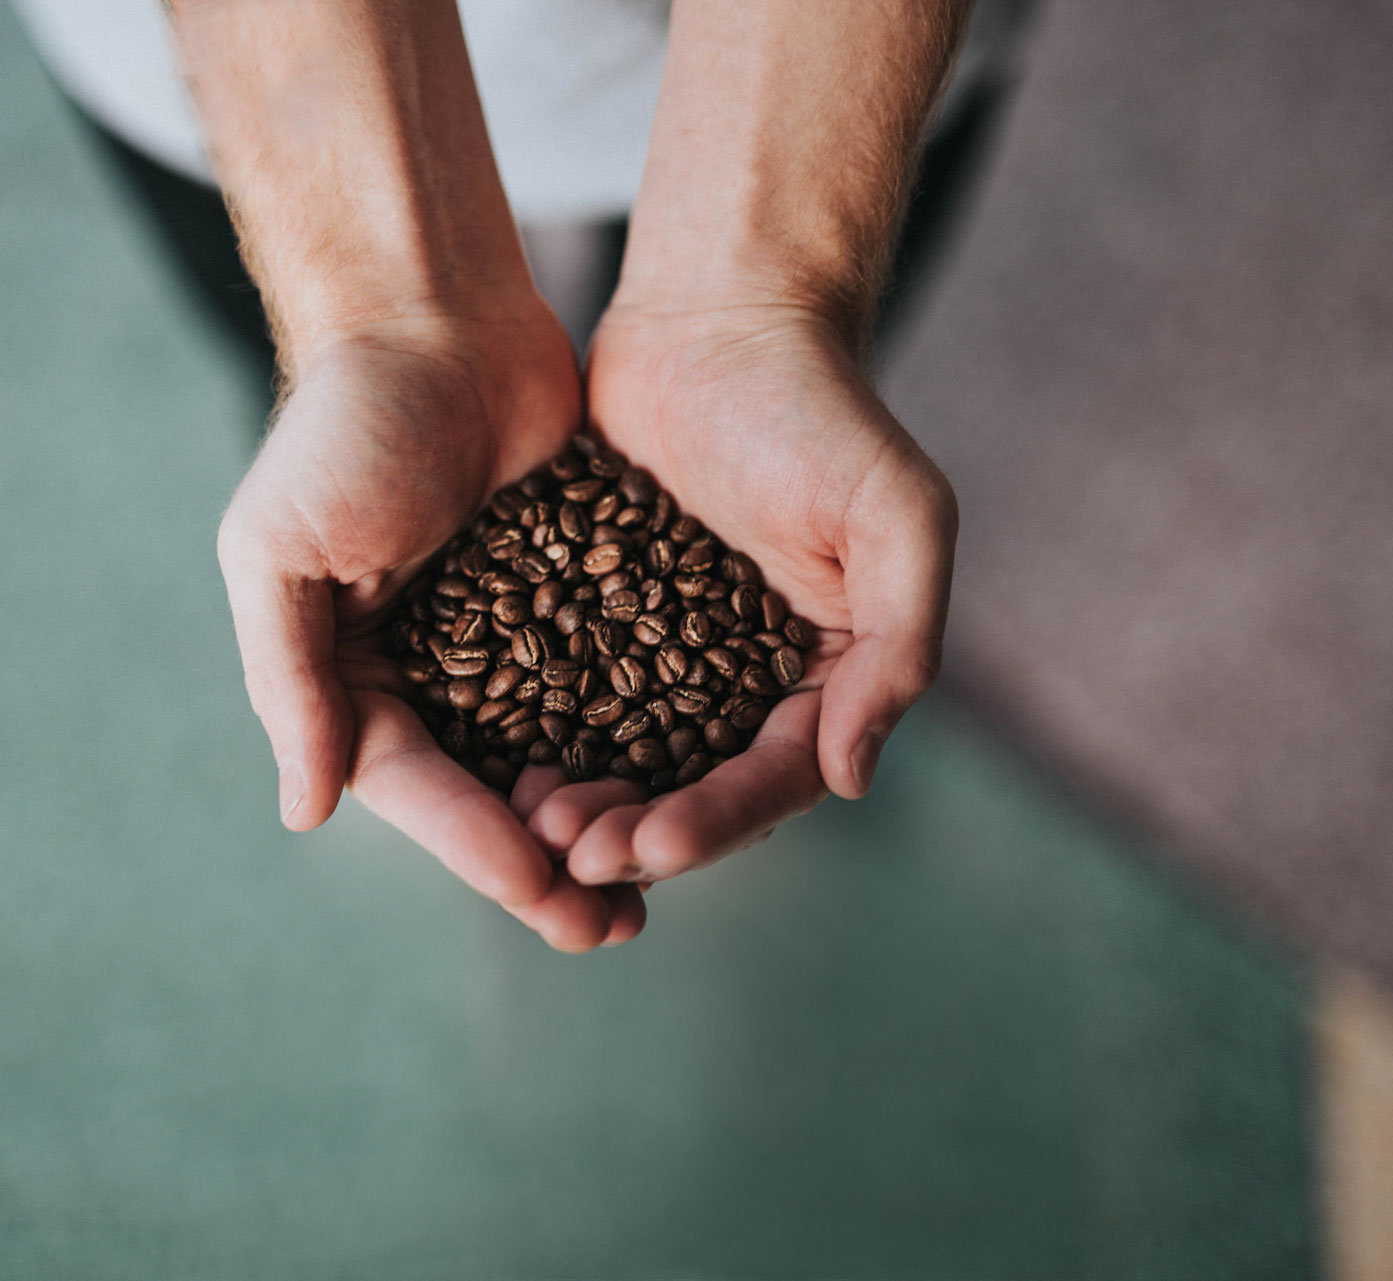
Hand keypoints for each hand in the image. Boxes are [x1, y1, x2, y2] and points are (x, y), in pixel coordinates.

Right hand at [215, 312, 647, 949]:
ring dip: (603, 820)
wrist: (434, 314)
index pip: (422, 787)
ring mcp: (505, 638)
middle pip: (494, 793)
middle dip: (552, 865)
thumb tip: (305, 812)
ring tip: (659, 881)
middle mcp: (428, 671)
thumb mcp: (282, 551)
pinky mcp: (572, 595)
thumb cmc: (344, 425)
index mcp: (354, 674)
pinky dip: (640, 740)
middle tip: (616, 927)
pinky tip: (689, 782)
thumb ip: (289, 680)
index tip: (547, 896)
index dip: (481, 849)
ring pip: (558, 755)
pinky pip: (609, 686)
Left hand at [526, 303, 956, 885]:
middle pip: (691, 787)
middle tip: (573, 853)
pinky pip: (564, 693)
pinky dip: (537, 734)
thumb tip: (851, 780)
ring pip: (622, 756)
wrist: (720, 315)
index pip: (773, 777)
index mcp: (822, 673)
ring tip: (530, 823)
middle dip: (637, 833)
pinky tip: (494, 760)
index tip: (651, 847)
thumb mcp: (897, 517)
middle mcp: (745, 680)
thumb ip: (898, 648)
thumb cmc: (821, 407)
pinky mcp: (597, 614)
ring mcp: (667, 651)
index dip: (715, 822)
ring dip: (583, 802)